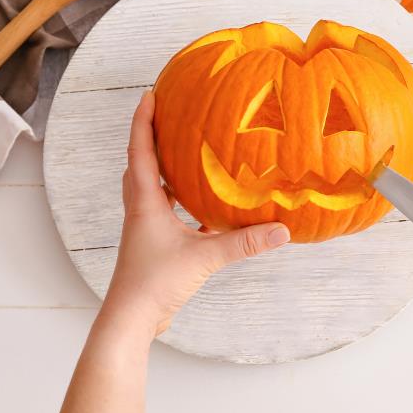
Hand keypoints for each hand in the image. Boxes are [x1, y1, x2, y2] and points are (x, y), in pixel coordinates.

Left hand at [102, 90, 289, 340]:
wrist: (131, 319)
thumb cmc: (154, 283)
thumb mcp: (204, 258)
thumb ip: (243, 242)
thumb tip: (281, 229)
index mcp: (145, 202)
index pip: (140, 149)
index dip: (143, 120)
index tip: (151, 93)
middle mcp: (141, 209)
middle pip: (140, 163)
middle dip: (151, 137)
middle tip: (169, 116)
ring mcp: (145, 227)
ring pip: (152, 188)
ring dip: (165, 168)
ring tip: (188, 153)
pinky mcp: (154, 244)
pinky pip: (166, 212)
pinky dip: (181, 202)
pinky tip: (206, 207)